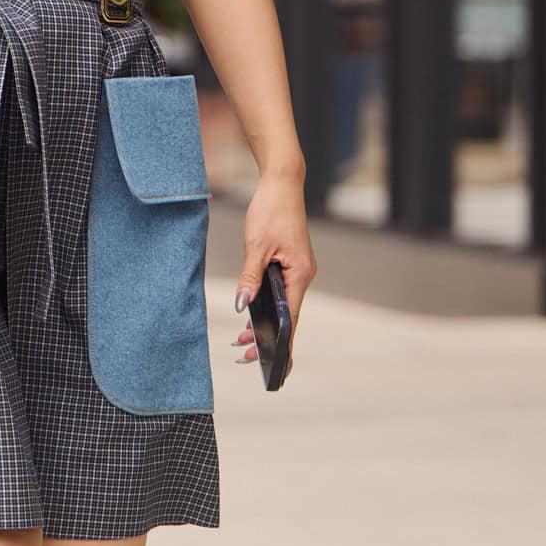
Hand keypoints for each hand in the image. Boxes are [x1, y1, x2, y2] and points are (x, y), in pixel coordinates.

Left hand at [234, 173, 315, 366]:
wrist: (281, 183)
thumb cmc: (271, 210)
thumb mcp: (255, 246)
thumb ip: (249, 278)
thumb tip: (241, 305)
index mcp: (300, 273)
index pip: (291, 318)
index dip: (280, 342)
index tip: (270, 363)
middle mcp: (304, 274)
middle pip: (288, 315)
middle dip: (268, 336)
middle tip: (245, 356)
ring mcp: (299, 269)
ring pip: (283, 304)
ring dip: (265, 321)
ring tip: (242, 340)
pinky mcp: (292, 262)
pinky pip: (282, 290)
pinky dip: (268, 303)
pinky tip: (252, 313)